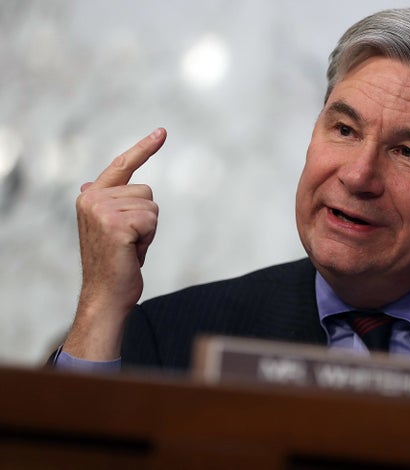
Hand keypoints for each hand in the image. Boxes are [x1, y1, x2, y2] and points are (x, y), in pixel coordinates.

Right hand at [63, 128, 166, 359]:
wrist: (106, 293)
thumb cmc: (114, 261)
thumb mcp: (109, 226)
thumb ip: (106, 203)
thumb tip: (89, 183)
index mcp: (90, 195)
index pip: (122, 165)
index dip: (144, 148)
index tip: (163, 131)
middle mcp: (92, 198)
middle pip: (147, 191)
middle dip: (146, 218)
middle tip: (130, 241)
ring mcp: (103, 210)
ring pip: (152, 206)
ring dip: (148, 229)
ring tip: (130, 246)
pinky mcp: (116, 225)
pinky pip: (152, 220)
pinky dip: (149, 238)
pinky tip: (132, 251)